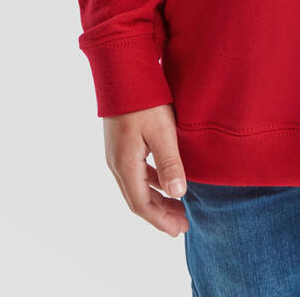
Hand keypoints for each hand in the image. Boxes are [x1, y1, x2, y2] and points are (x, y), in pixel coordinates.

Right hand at [103, 103, 189, 236]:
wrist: (123, 70)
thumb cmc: (144, 99)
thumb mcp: (161, 130)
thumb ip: (170, 162)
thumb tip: (179, 195)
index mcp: (126, 164)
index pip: (142, 204)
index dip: (161, 220)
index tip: (180, 230)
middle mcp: (117, 163)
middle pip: (138, 199)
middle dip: (160, 214)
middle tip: (182, 224)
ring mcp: (117, 153)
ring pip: (137, 186)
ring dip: (157, 199)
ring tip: (178, 206)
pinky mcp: (122, 143)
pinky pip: (137, 172)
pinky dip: (152, 182)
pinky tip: (166, 180)